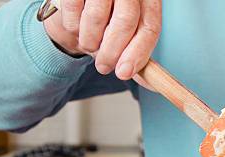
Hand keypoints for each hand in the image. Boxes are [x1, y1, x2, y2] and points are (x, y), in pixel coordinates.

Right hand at [44, 0, 161, 81]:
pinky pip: (73, 8)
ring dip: (90, 40)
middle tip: (103, 67)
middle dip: (112, 52)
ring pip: (97, 17)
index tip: (124, 73)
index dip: (138, 53)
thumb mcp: (126, 36)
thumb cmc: (106, 21)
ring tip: (89, 44)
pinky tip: (76, 26)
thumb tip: (151, 82)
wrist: (77, 5)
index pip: (150, 26)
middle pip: (126, 21)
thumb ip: (137, 54)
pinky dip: (73, 26)